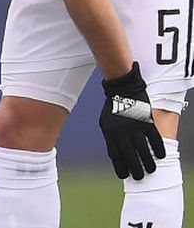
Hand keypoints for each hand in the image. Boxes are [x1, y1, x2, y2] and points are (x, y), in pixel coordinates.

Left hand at [99, 62, 164, 179]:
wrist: (122, 89)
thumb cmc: (112, 108)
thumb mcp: (104, 123)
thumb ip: (109, 138)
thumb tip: (113, 156)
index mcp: (110, 132)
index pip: (115, 155)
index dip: (120, 167)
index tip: (125, 176)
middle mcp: (122, 131)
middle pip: (130, 155)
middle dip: (135, 169)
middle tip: (140, 177)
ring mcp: (135, 126)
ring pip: (143, 149)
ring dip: (148, 161)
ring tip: (151, 170)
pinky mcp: (145, 120)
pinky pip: (154, 137)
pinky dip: (158, 148)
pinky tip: (161, 156)